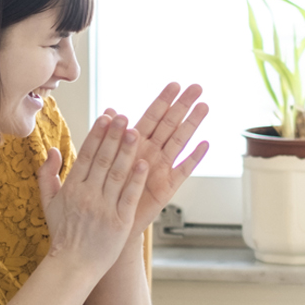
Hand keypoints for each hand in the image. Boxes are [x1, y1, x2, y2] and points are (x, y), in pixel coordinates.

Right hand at [38, 114, 149, 267]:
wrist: (73, 265)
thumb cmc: (63, 233)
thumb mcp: (49, 203)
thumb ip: (48, 175)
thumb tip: (52, 150)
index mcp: (71, 189)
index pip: (86, 156)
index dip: (97, 135)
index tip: (106, 117)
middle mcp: (87, 195)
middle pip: (102, 160)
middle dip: (113, 137)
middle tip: (123, 117)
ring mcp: (104, 208)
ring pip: (117, 174)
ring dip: (126, 152)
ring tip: (135, 132)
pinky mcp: (120, 221)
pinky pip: (128, 196)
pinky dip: (136, 180)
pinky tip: (143, 163)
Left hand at [106, 83, 210, 231]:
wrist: (108, 220)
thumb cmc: (105, 191)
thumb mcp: (101, 160)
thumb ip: (108, 136)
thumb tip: (109, 111)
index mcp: (135, 143)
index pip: (152, 116)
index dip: (163, 100)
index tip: (174, 84)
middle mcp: (151, 152)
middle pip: (170, 124)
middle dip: (183, 105)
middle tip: (197, 88)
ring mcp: (162, 167)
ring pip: (179, 141)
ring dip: (191, 124)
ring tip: (203, 107)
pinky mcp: (168, 186)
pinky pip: (183, 170)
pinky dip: (193, 158)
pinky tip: (204, 144)